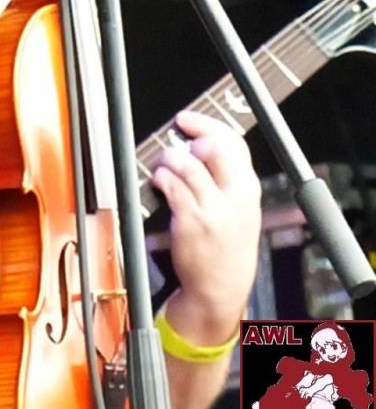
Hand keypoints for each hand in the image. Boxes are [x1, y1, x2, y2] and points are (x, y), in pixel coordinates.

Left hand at [154, 108, 260, 342]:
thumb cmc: (226, 244)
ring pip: (187, 164)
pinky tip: (160, 183)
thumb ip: (225, 175)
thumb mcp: (240, 208)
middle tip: (177, 148)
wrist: (221, 288)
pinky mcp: (192, 222)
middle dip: (190, 140)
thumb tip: (196, 140)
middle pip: (213, 148)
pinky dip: (161, 178)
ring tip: (165, 167)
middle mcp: (236, 196)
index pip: (233, 142)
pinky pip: (171, 185)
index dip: (205, 124)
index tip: (185, 119)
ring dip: (168, 159)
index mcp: (249, 188)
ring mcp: (215, 210)